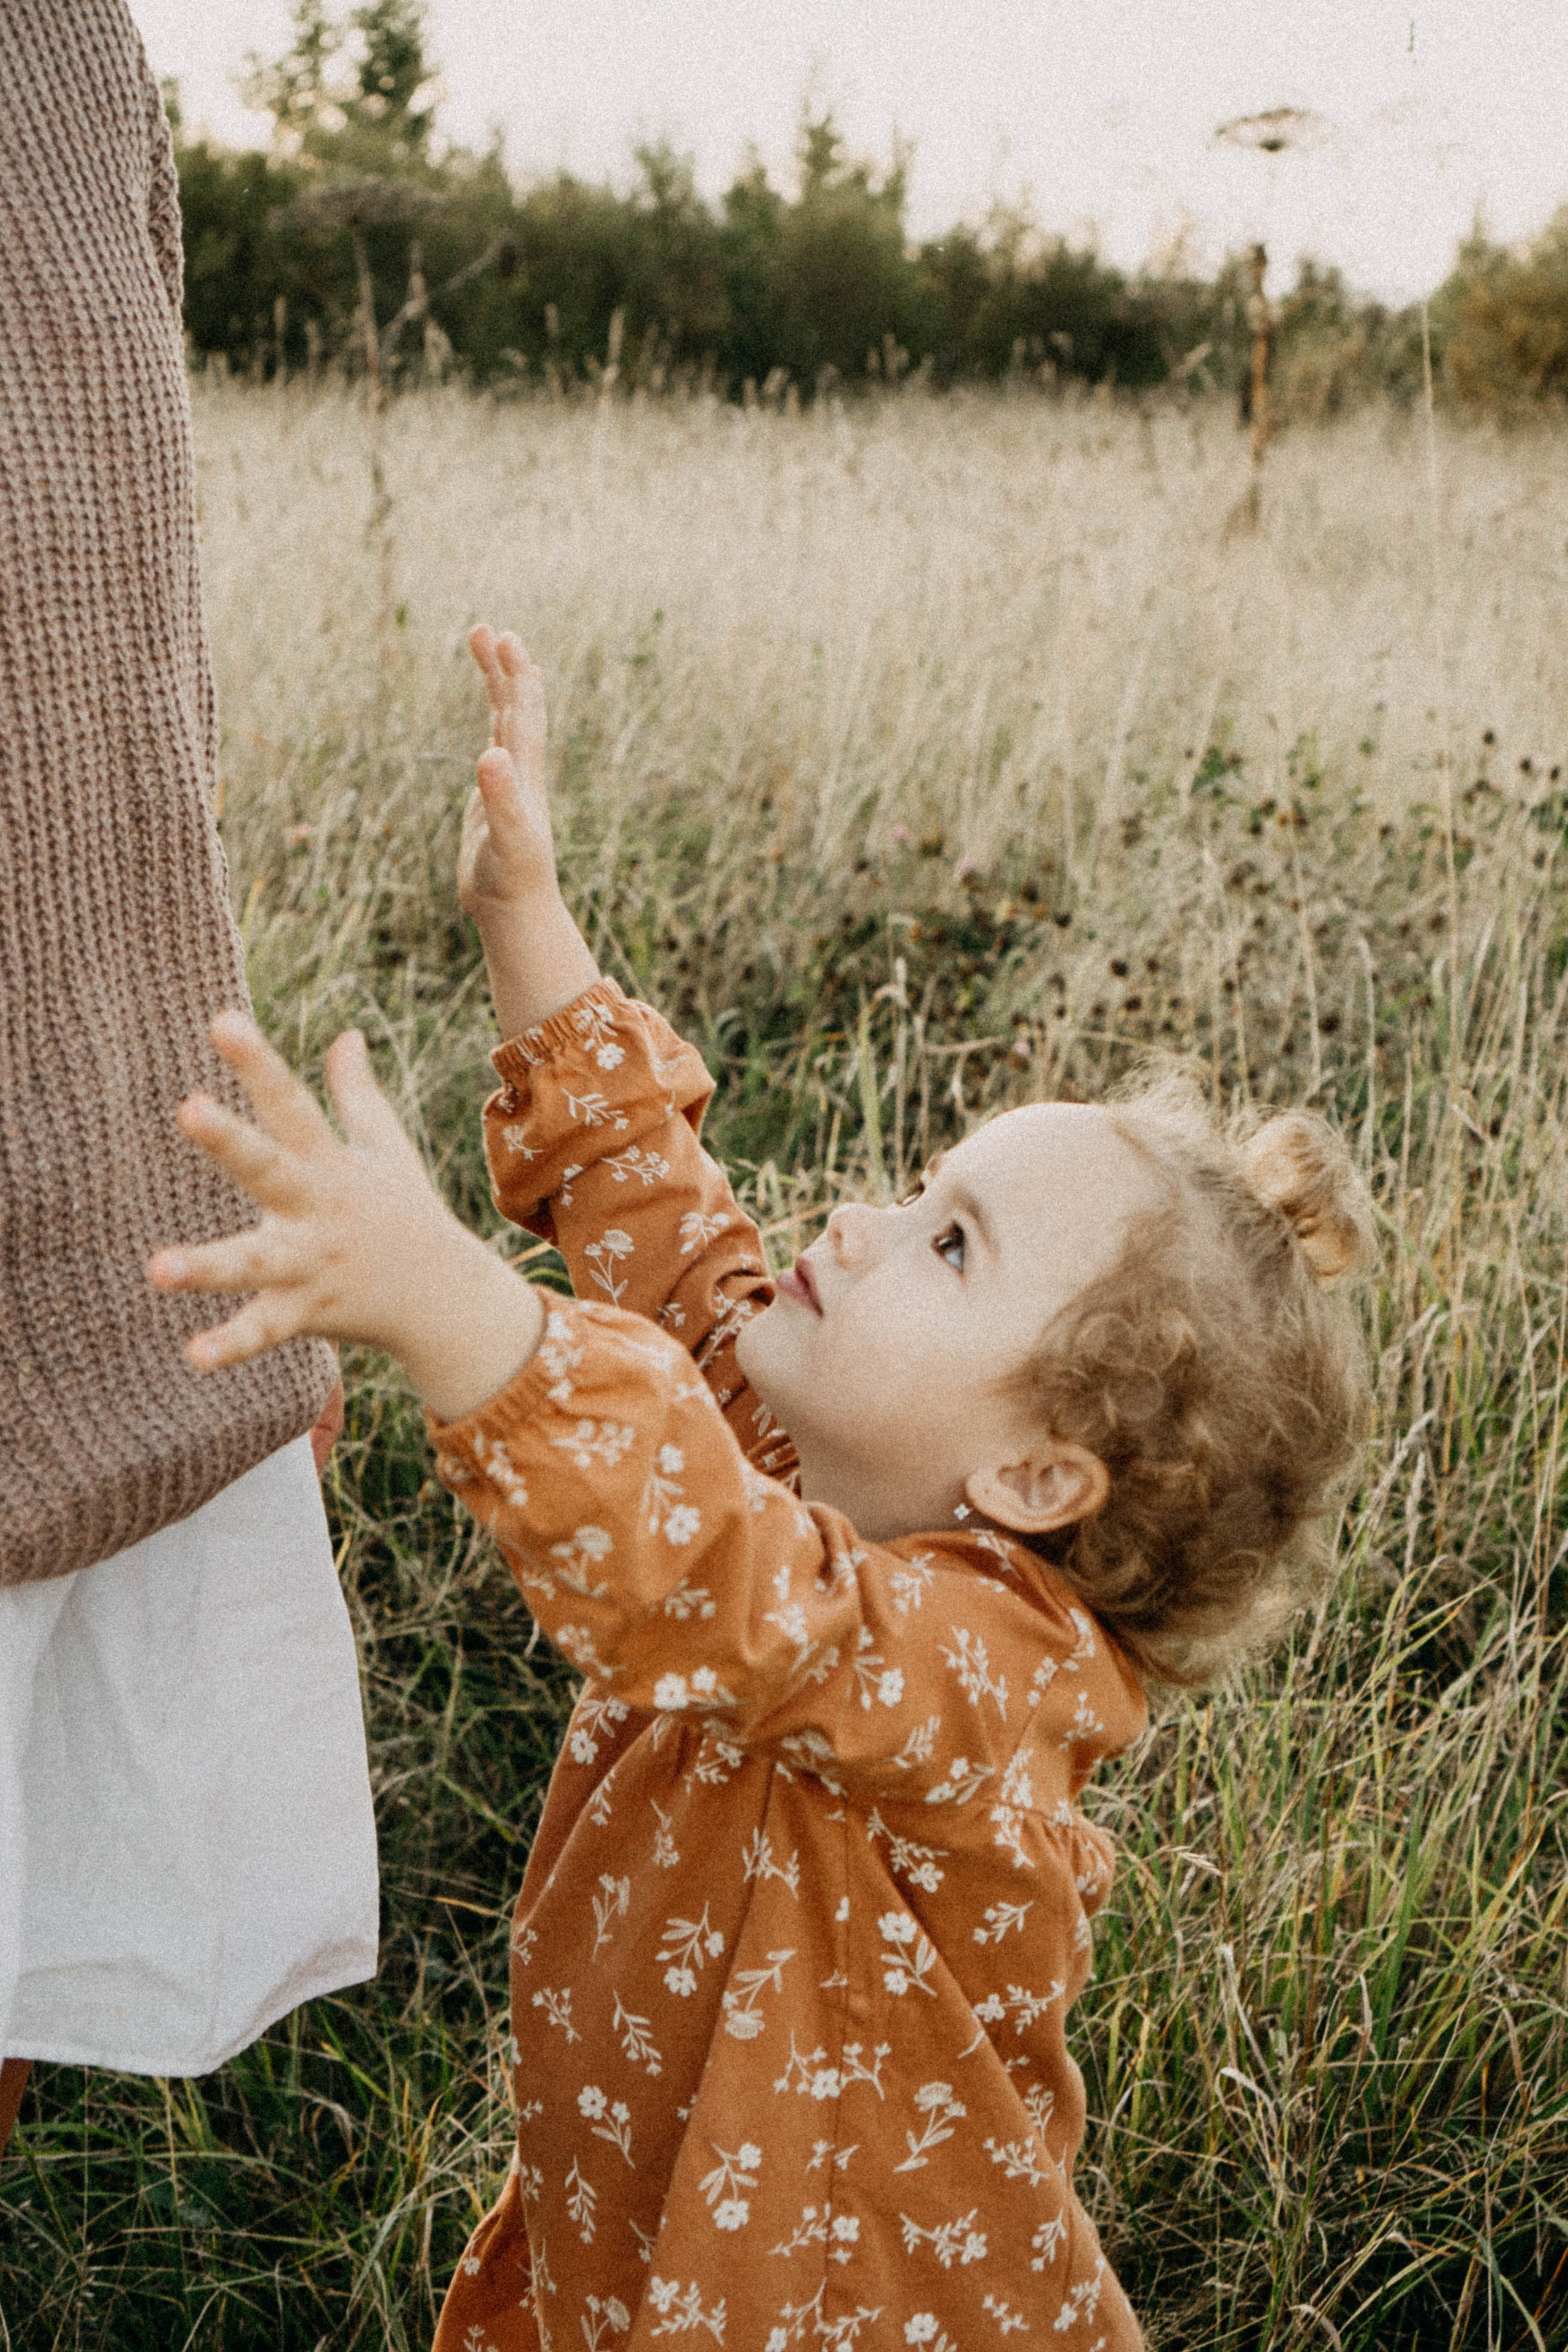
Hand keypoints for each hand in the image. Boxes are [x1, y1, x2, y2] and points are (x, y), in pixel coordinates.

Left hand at [148, 1013, 543, 1422]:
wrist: (447, 1299)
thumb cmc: (406, 1214)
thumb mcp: (386, 1151)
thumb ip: (356, 1095)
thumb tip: (347, 1035)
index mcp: (329, 1163)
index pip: (289, 1104)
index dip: (256, 1063)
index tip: (222, 1020)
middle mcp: (318, 1208)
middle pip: (269, 1166)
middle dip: (230, 1139)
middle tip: (188, 1106)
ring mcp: (311, 1263)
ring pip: (254, 1261)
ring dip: (208, 1265)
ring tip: (157, 1269)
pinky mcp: (306, 1312)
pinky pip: (265, 1330)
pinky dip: (232, 1344)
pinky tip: (194, 1354)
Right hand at [460, 626, 558, 918]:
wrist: (518, 914)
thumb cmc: (512, 881)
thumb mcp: (505, 838)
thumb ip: (499, 798)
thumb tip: (490, 756)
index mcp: (525, 775)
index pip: (521, 714)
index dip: (514, 676)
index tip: (502, 637)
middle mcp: (521, 775)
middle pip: (516, 709)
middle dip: (504, 669)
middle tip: (486, 629)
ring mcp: (510, 787)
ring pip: (507, 727)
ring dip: (500, 691)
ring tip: (490, 655)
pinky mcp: (495, 804)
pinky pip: (498, 756)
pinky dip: (496, 732)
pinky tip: (495, 731)